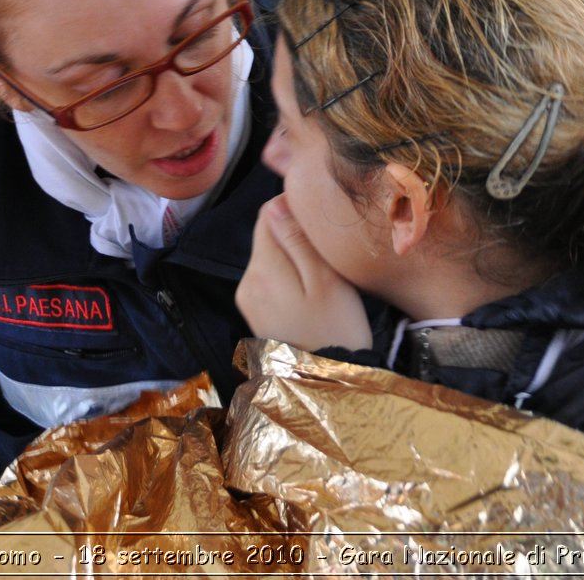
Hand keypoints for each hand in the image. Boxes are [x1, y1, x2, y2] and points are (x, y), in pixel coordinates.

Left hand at [236, 195, 371, 351]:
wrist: (328, 380)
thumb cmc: (336, 327)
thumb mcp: (324, 279)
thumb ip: (297, 239)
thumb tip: (275, 203)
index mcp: (262, 270)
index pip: (267, 215)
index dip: (294, 209)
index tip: (322, 225)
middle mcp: (246, 282)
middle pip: (267, 236)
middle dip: (295, 236)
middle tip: (328, 255)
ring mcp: (248, 300)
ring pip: (270, 257)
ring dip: (294, 257)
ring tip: (322, 276)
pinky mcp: (256, 312)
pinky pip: (271, 278)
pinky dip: (290, 276)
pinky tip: (311, 292)